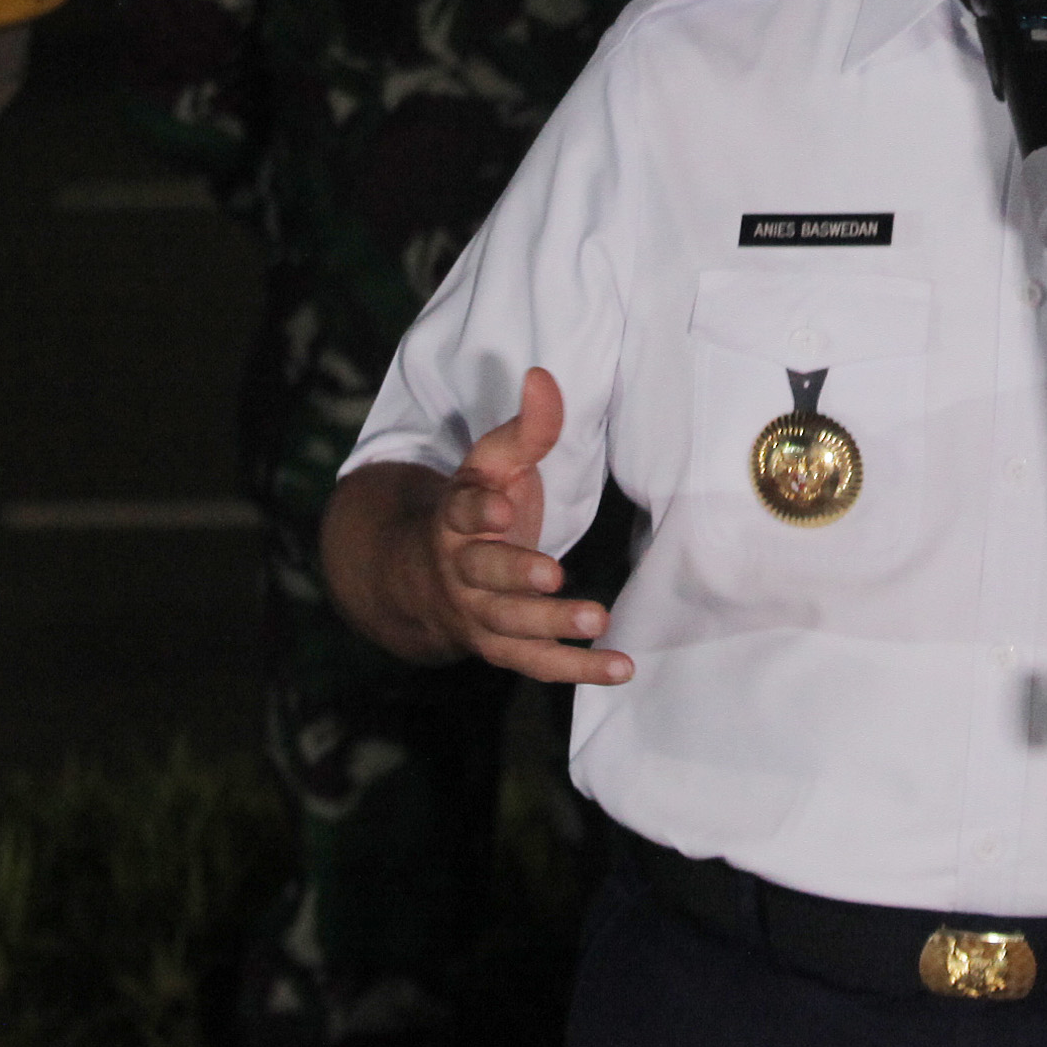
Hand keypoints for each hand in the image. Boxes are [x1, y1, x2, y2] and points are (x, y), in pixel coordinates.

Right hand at [425, 368, 631, 686]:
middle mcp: (461, 571)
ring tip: (597, 620)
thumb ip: (526, 427)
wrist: (424, 577)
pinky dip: (578, 671)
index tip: (501, 507)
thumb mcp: (493, 463)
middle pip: (485, 576)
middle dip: (517, 576)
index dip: (480, 513)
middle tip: (553, 575)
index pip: (462, 514)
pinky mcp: (502, 648)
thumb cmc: (477, 508)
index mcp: (455, 519)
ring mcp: (479, 615)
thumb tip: (542, 376)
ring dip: (551, 629)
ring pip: (509, 627)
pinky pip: (537, 665)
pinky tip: (622, 669)